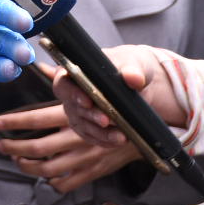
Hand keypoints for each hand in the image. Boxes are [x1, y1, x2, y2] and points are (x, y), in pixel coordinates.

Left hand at [0, 89, 142, 192]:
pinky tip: (42, 175)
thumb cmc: (121, 101)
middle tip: (0, 145)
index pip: (37, 118)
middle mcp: (78, 138)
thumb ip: (67, 78)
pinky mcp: (95, 171)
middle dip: (13, 147)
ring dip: (27, 166)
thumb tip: (44, 68)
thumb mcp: (97, 83)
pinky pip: (68, 183)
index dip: (14, 122)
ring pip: (48, 168)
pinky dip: (52, 182)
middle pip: (37, 147)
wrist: (150, 126)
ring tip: (16, 158)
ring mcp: (86, 158)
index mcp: (76, 115)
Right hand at [52, 43, 183, 146]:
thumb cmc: (130, 67)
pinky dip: (106, 140)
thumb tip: (134, 78)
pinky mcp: (89, 128)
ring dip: (101, 133)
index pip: (63, 83)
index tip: (87, 102)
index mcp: (74, 72)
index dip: (72, 93)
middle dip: (91, 116)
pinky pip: (93, 137)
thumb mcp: (134, 64)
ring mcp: (78, 112)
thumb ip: (133, 70)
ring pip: (83, 125)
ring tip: (121, 136)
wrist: (140, 84)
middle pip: (73, 107)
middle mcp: (71, 93)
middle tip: (106, 121)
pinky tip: (121, 140)